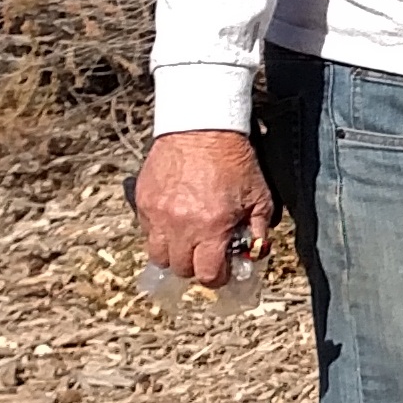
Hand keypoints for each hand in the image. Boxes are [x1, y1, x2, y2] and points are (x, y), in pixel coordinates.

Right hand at [133, 131, 272, 283]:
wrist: (202, 125)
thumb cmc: (233, 159)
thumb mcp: (259, 196)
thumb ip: (258, 230)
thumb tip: (254, 253)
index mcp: (212, 227)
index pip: (208, 275)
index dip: (217, 277)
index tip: (221, 270)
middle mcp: (181, 226)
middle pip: (181, 269)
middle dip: (196, 265)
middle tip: (205, 253)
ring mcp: (159, 214)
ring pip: (158, 255)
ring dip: (173, 254)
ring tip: (186, 240)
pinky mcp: (144, 201)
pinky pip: (147, 230)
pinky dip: (160, 232)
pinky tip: (174, 219)